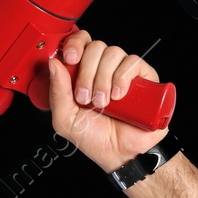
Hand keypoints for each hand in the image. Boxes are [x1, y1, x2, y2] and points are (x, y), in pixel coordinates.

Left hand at [42, 29, 169, 172]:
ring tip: (103, 102)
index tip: (70, 60)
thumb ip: (57, 92)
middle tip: (86, 97)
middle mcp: (103, 70)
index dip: (75, 44)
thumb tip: (53, 64)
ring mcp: (123, 72)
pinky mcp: (143, 77)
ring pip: (112, 53)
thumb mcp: (65, 119)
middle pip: (95, 46)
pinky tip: (119, 95)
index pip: (80, 43)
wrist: (122, 154)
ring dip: (103, 78)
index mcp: (83, 74)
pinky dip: (122, 77)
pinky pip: (132, 62)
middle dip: (86, 72)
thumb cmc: (95, 138)